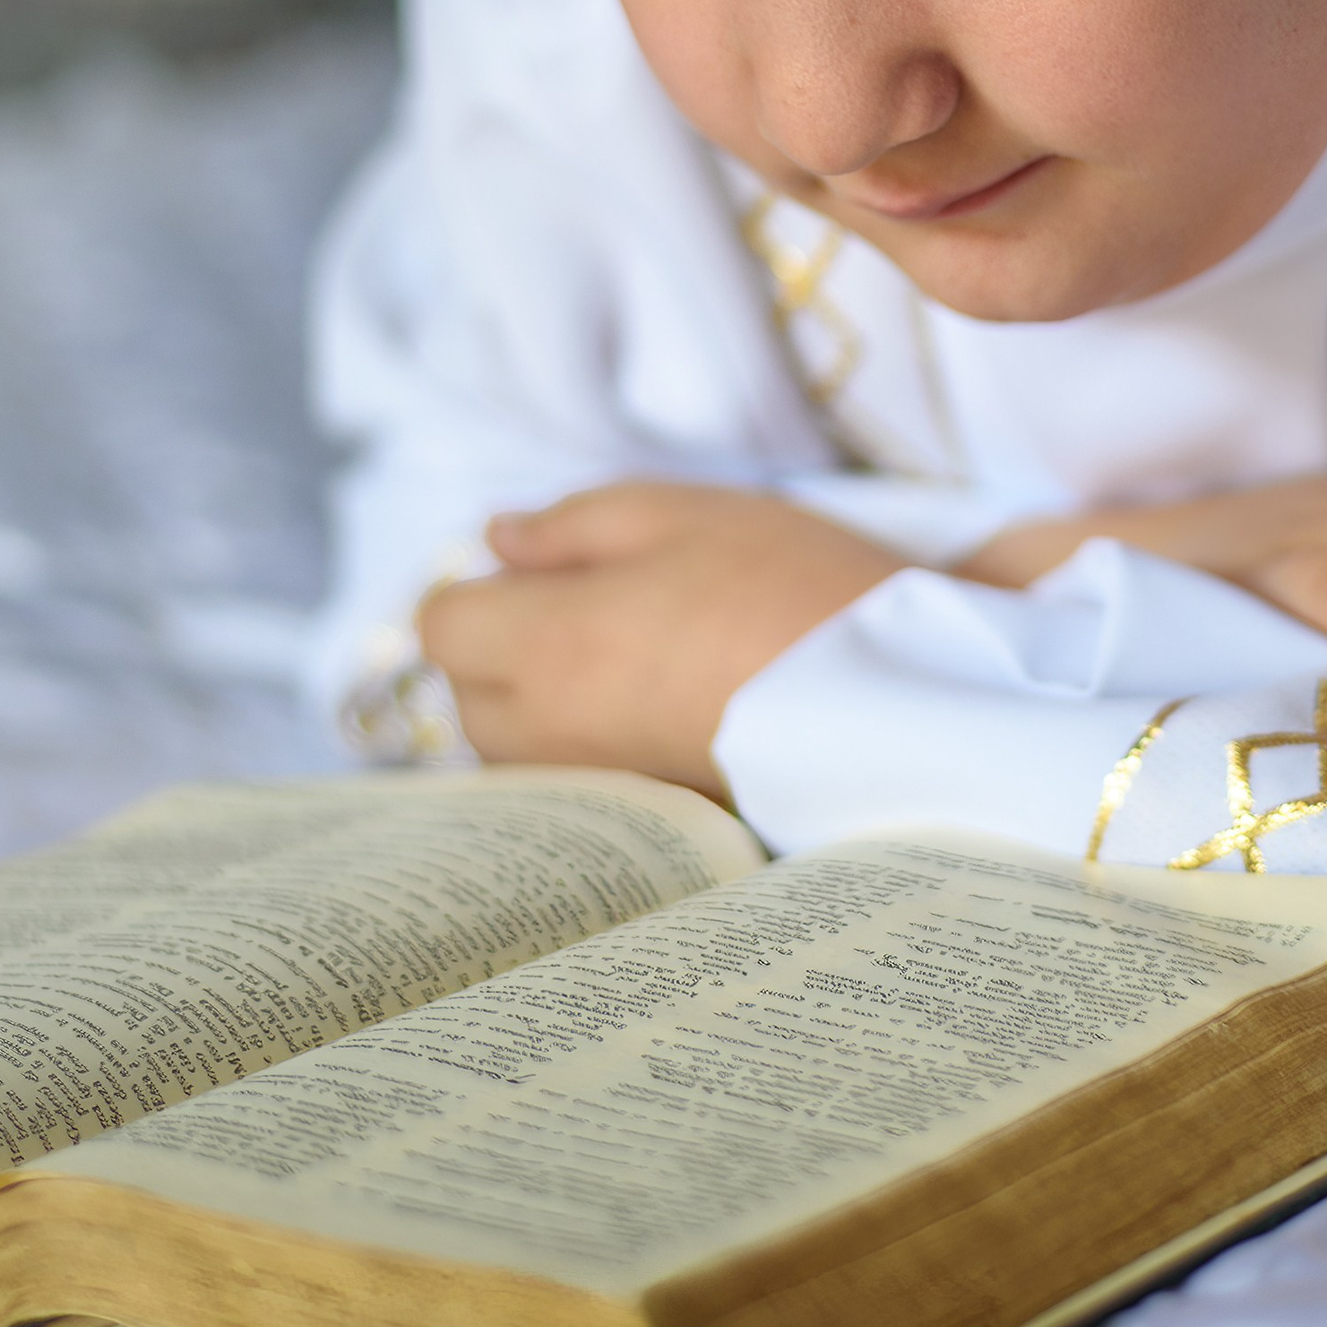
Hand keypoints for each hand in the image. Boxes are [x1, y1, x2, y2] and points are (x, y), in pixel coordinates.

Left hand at [416, 484, 902, 788]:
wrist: (886, 690)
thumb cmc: (784, 583)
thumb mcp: (678, 512)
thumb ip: (570, 523)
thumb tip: (497, 539)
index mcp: (550, 643)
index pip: (441, 627)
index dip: (480, 591)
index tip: (539, 574)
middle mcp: (554, 729)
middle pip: (469, 696)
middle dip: (503, 651)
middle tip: (592, 608)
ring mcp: (598, 782)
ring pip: (517, 750)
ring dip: (541, 705)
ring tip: (629, 661)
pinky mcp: (643, 814)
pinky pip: (574, 783)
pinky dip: (589, 749)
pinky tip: (656, 710)